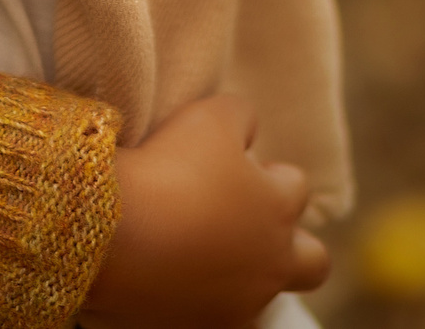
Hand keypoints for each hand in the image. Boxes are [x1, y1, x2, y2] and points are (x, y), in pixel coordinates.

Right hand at [82, 95, 329, 328]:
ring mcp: (241, 305)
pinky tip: (168, 282)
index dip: (264, 172)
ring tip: (198, 256)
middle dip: (290, 244)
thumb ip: (240, 117)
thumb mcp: (208, 118)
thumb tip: (247, 128)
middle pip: (313, 261)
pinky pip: (212, 321)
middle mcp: (273, 262)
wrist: (111, 234)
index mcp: (278, 207)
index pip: (294, 184)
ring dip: (242, 277)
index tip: (229, 166)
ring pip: (260, 297)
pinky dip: (198, 303)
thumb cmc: (166, 169)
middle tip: (243, 227)